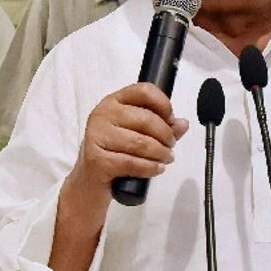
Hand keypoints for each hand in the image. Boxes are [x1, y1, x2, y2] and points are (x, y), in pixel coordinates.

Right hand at [66, 82, 188, 218]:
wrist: (88, 180)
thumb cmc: (113, 153)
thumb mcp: (135, 135)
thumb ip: (160, 127)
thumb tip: (182, 124)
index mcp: (113, 102)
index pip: (143, 90)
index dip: (163, 104)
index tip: (170, 119)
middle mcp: (102, 114)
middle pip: (146, 119)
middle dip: (165, 135)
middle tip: (170, 146)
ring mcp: (97, 136)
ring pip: (140, 143)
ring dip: (160, 153)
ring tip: (165, 158)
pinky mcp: (96, 159)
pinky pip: (132, 162)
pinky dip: (150, 167)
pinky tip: (156, 168)